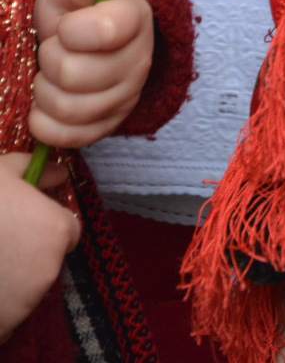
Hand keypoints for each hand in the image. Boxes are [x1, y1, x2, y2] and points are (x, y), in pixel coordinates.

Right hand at [0, 152, 77, 342]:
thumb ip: (33, 169)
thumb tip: (59, 173)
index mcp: (57, 230)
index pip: (68, 232)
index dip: (43, 226)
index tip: (19, 224)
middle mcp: (51, 268)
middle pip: (48, 260)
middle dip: (26, 253)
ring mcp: (27, 301)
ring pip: (28, 288)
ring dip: (10, 279)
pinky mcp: (6, 324)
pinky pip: (8, 313)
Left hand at [32, 0, 153, 148]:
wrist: (87, 43)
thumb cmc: (77, 13)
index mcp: (134, 19)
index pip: (104, 31)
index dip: (71, 31)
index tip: (64, 25)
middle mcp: (139, 60)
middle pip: (73, 74)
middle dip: (49, 59)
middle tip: (52, 48)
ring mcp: (127, 96)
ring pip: (69, 108)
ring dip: (45, 91)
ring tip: (48, 75)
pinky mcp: (111, 124)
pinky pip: (71, 137)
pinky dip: (46, 123)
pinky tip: (43, 106)